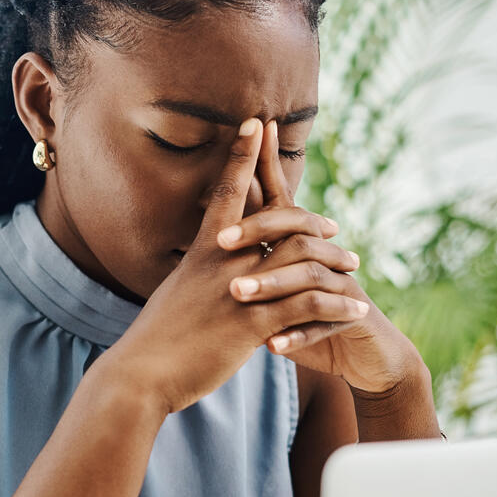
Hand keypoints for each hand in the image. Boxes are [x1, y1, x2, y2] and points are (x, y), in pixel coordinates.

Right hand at [100, 118, 375, 414]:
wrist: (140, 374)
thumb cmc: (154, 340)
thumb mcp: (174, 296)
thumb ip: (196, 279)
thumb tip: (204, 274)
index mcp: (201, 252)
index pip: (227, 191)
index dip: (242, 154)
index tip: (257, 122)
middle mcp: (222, 262)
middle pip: (280, 220)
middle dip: (313, 217)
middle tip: (334, 225)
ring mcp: (239, 291)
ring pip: (303, 260)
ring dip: (336, 261)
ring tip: (355, 267)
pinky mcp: (252, 324)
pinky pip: (308, 307)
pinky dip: (337, 304)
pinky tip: (356, 309)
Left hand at [217, 120, 424, 393]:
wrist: (362, 353)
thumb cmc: (306, 316)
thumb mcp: (275, 288)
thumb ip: (252, 259)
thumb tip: (212, 229)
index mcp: (298, 245)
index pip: (280, 200)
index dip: (265, 167)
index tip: (248, 135)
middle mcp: (323, 256)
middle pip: (295, 230)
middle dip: (259, 230)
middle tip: (221, 241)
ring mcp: (341, 285)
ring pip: (308, 276)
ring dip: (272, 284)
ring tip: (238, 293)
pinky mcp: (354, 317)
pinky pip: (326, 323)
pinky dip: (298, 335)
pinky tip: (272, 345)